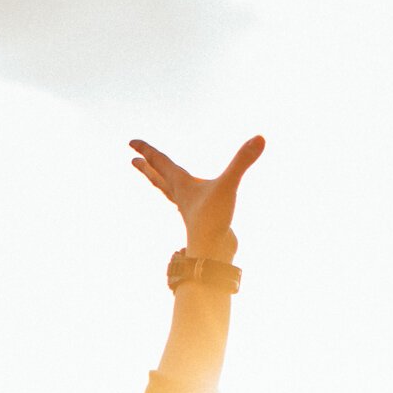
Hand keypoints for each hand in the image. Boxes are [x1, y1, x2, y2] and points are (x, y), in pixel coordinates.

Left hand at [129, 134, 264, 261]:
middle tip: (134, 160)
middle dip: (147, 168)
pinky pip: (187, 203)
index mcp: (182, 185)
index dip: (147, 151)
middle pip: (159, 178)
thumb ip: (242, 162)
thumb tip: (260, 138)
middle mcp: (182, 196)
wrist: (213, 254)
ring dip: (161, 182)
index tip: (131, 143)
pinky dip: (183, 196)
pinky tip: (188, 199)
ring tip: (157, 177)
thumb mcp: (228, 187)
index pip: (161, 163)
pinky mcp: (199, 219)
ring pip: (170, 191)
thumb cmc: (213, 221)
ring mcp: (189, 209)